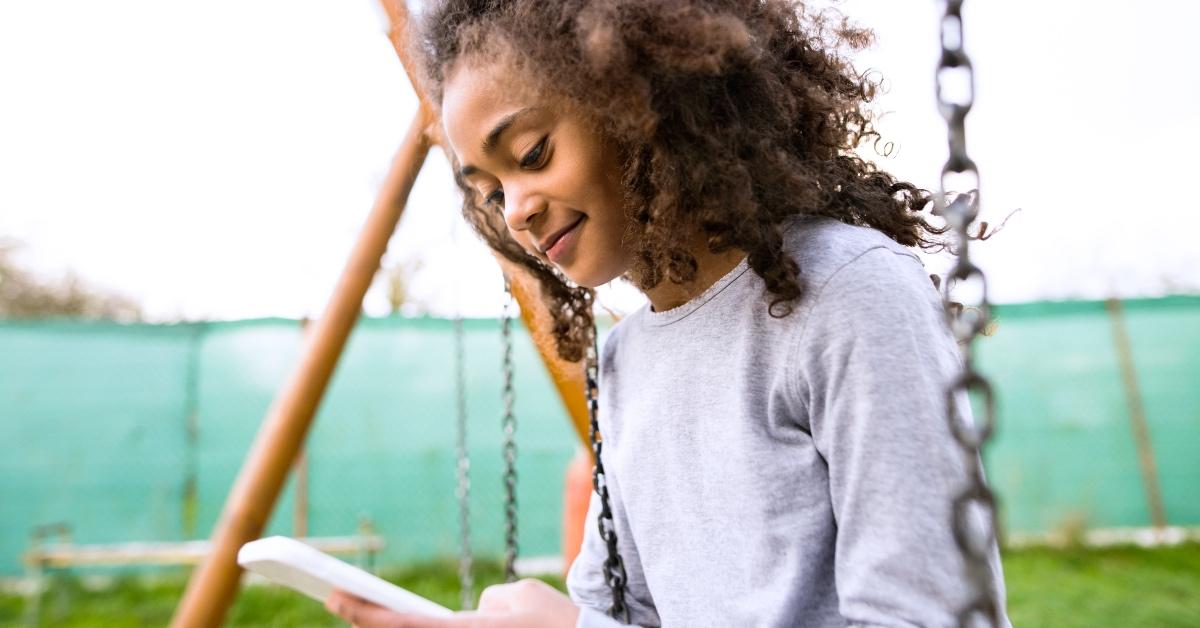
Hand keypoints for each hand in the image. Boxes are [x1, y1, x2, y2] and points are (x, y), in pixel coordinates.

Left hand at [325, 578, 581, 627]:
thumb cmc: (558, 622)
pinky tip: (408, 622)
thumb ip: (486, 601)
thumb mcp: (521, 595)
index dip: (364, 613)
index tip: (335, 597)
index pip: (402, 626)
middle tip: (338, 600)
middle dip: (368, 622)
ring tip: (367, 611)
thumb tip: (475, 613)